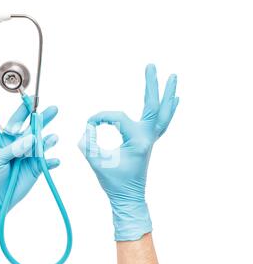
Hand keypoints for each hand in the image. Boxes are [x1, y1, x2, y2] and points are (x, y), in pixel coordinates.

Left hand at [0, 99, 59, 237]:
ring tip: (53, 139)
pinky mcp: (36, 169)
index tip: (32, 100)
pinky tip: (54, 161)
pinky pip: (47, 163)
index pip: (17, 121)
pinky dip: (51, 161)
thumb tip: (31, 138)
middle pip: (34, 129)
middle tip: (54, 110)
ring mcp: (29, 157)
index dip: (24, 110)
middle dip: (43, 119)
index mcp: (7, 140)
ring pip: (42, 145)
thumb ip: (13, 148)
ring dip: (48, 141)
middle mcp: (20, 146)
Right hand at [79, 64, 178, 240]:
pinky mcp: (149, 142)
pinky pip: (162, 123)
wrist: (128, 197)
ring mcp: (151, 139)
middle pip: (154, 106)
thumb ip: (89, 142)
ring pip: (163, 113)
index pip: (118, 118)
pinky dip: (168, 110)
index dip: (101, 118)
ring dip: (167, 95)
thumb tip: (90, 127)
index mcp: (138, 141)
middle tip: (151, 65)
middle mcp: (148, 137)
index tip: (89, 125)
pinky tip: (173, 100)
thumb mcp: (96, 162)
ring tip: (172, 77)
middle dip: (153, 85)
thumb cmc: (114, 182)